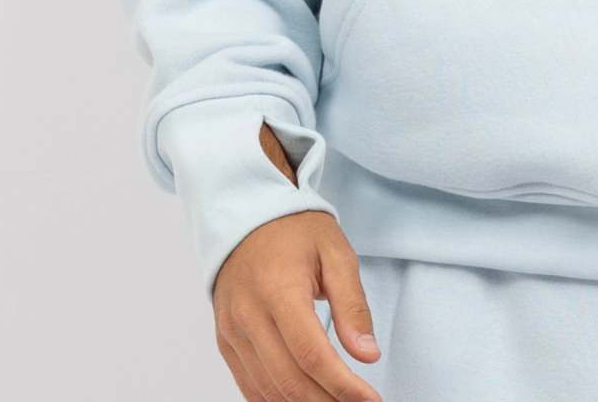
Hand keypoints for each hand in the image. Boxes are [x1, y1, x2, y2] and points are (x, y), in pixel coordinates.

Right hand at [211, 138, 383, 401]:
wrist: (245, 215)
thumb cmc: (296, 231)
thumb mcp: (335, 253)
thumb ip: (352, 305)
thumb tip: (368, 354)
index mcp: (279, 290)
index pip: (312, 355)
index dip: (343, 385)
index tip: (371, 399)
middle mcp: (248, 317)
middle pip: (289, 380)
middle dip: (328, 401)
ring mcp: (232, 333)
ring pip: (268, 390)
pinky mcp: (226, 342)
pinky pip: (250, 386)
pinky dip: (277, 400)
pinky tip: (305, 399)